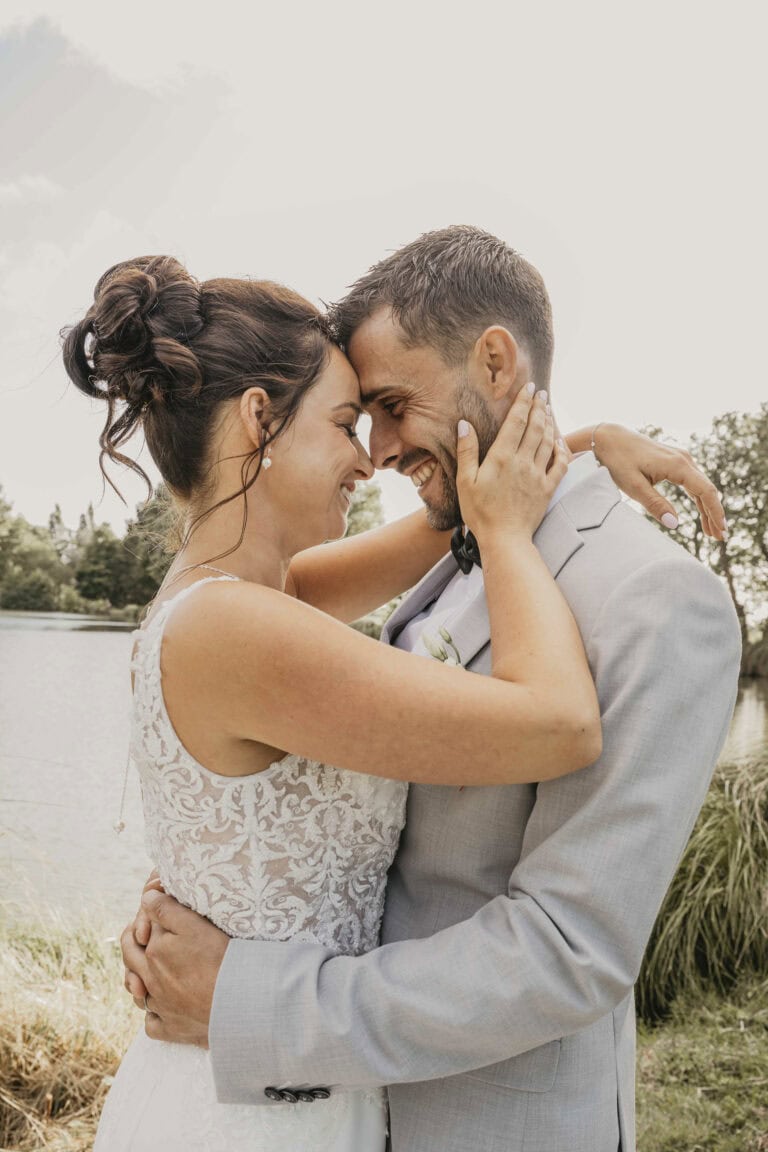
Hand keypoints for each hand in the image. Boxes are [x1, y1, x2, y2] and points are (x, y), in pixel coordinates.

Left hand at [120, 888, 228, 1046]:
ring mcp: (160, 1007)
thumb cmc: (217, 959)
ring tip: (150, 973)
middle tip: (142, 935)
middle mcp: (151, 981)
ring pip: (139, 994)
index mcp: (153, 954)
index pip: (141, 930)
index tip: (157, 914)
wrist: (236, 1001)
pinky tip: (163, 1009)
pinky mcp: (171, 1029)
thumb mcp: (193, 924)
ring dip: (140, 983)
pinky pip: (152, 1025)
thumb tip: (146, 898)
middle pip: (132, 960)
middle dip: (133, 945)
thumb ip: (165, 909)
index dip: (148, 919)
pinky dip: (154, 1016)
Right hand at [456, 384, 567, 541]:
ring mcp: (538, 475)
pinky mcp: (548, 488)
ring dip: (550, 422)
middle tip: (542, 393)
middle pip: (535, 426)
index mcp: (502, 457)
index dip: (524, 401)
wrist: (505, 539)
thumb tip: (464, 424)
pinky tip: (559, 440)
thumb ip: (467, 451)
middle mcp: (523, 461)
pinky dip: (561, 448)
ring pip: (548, 441)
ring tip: (549, 409)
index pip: (517, 421)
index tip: (529, 387)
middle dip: (539, 406)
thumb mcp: (466, 481)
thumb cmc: (480, 512)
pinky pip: (560, 463)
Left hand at [592, 424, 726, 539]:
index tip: (721, 531)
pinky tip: (702, 514)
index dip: (715, 512)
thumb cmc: (618, 461)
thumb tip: (675, 524)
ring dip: (708, 509)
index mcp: (677, 465)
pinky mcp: (674, 462)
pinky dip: (699, 499)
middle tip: (720, 538)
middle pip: (707, 490)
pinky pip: (693, 483)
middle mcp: (684, 459)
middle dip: (715, 515)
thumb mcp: (633, 485)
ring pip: (701, 487)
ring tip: (712, 532)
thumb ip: (655, 504)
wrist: (609, 438)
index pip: (705, 491)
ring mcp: (680, 459)